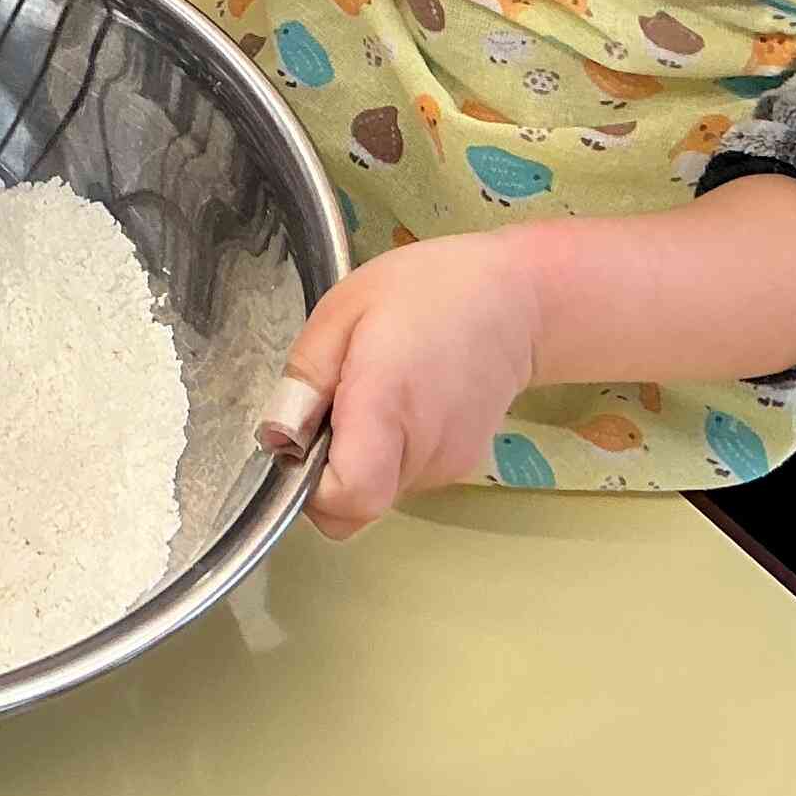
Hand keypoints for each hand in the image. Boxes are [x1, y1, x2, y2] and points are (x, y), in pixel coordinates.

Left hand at [262, 233, 545, 540]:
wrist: (517, 301)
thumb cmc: (427, 290)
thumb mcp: (344, 310)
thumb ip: (306, 377)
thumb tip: (278, 438)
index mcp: (388, 406)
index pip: (348, 498)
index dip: (310, 487)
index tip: (302, 439)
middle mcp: (422, 452)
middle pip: (355, 506)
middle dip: (325, 470)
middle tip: (333, 402)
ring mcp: (447, 467)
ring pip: (377, 494)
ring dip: (356, 458)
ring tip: (371, 390)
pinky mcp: (460, 468)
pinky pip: (402, 477)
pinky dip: (386, 452)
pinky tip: (400, 399)